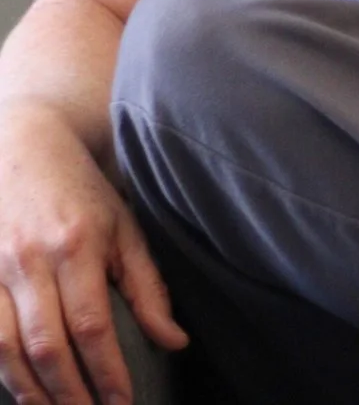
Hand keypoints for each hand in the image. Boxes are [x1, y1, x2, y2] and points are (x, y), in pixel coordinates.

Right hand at [0, 99, 187, 404]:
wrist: (23, 145)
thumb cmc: (82, 192)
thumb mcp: (125, 228)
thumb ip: (148, 287)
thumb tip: (175, 342)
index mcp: (77, 245)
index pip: (92, 325)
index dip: (107, 373)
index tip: (123, 404)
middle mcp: (32, 259)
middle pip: (48, 345)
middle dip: (70, 394)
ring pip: (8, 349)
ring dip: (33, 394)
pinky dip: (3, 372)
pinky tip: (23, 392)